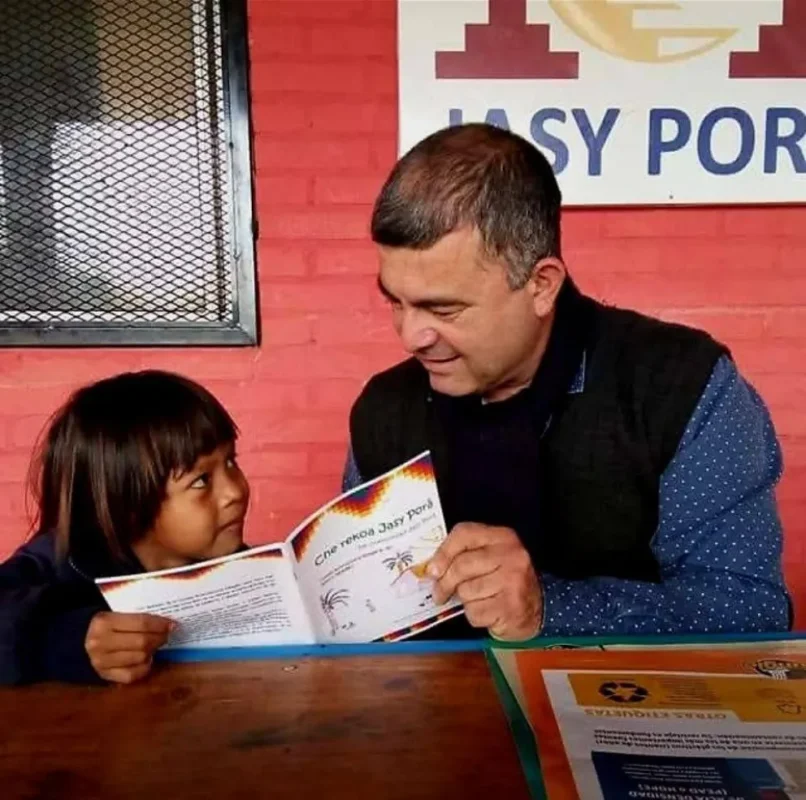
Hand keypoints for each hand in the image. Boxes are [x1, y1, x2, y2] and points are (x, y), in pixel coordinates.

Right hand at [85, 612, 173, 683]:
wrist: (79, 641)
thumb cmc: (105, 624)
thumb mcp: (115, 614)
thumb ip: (137, 618)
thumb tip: (167, 624)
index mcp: (104, 622)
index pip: (141, 623)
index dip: (160, 624)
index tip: (172, 624)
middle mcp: (100, 643)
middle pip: (142, 642)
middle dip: (159, 638)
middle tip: (167, 635)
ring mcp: (101, 662)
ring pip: (140, 658)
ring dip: (152, 651)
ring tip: (155, 645)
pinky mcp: (104, 675)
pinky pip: (133, 675)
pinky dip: (144, 667)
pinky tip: (146, 660)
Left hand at [428, 523, 542, 640]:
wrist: (536, 608)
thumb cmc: (504, 580)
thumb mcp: (489, 557)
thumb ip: (464, 554)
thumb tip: (432, 568)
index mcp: (502, 537)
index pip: (464, 534)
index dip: (443, 552)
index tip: (432, 569)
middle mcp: (511, 555)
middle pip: (461, 565)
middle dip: (445, 583)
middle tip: (439, 593)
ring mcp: (513, 580)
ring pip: (466, 591)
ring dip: (464, 600)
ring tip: (476, 599)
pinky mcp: (511, 606)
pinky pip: (475, 611)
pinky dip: (474, 615)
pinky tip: (487, 610)